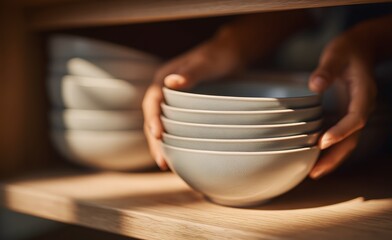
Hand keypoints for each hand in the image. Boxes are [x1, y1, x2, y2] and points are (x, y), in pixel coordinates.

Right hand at [142, 38, 242, 169]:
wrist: (232, 54)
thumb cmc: (219, 56)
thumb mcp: (206, 63)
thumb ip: (190, 73)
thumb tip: (170, 82)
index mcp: (164, 78)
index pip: (151, 101)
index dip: (151, 119)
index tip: (157, 136)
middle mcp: (166, 91)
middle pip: (153, 118)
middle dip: (155, 141)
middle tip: (162, 162)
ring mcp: (175, 101)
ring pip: (163, 125)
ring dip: (163, 145)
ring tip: (167, 166)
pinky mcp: (185, 108)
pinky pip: (176, 126)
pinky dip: (175, 140)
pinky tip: (180, 156)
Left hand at [308, 31, 376, 178]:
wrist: (360, 49)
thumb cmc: (347, 50)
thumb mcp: (337, 53)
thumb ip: (327, 68)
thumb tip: (315, 85)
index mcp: (363, 94)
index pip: (356, 118)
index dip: (341, 131)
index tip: (323, 142)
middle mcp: (361, 107)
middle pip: (352, 138)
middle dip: (335, 156)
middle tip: (315, 172)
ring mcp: (354, 113)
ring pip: (347, 141)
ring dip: (331, 158)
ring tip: (312, 173)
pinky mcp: (345, 114)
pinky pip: (339, 135)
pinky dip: (329, 148)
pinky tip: (313, 157)